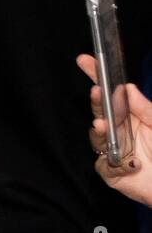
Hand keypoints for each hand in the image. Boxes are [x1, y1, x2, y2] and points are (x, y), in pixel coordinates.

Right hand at [76, 54, 151, 205]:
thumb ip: (146, 109)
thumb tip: (128, 89)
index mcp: (132, 116)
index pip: (112, 94)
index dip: (98, 77)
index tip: (86, 60)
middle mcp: (120, 131)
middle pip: (100, 112)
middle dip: (96, 101)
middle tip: (97, 91)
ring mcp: (113, 150)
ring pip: (96, 137)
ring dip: (99, 130)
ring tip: (103, 126)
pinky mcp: (110, 171)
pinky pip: (104, 164)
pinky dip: (118, 164)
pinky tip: (134, 164)